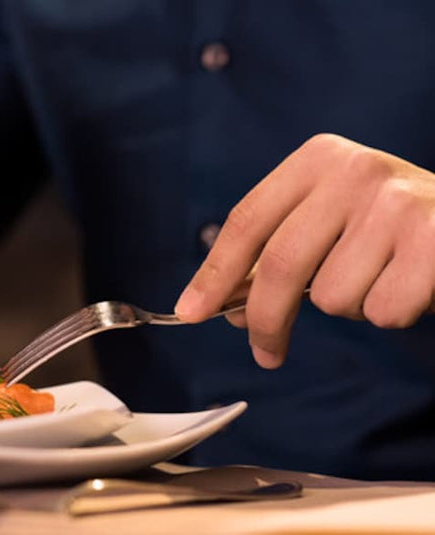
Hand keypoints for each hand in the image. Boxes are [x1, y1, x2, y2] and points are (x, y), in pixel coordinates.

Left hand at [175, 133, 434, 367]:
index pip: (248, 221)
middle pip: (281, 263)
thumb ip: (279, 254)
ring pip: (333, 296)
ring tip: (382, 279)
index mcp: (318, 159)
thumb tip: (224, 306)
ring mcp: (397, 203)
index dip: (214, 273)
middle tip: (265, 352)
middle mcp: (355, 171)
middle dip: (266, 319)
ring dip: (352, 306)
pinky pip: (382, 310)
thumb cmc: (396, 229)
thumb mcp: (333, 220)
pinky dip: (393, 313)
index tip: (190, 312)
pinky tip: (413, 285)